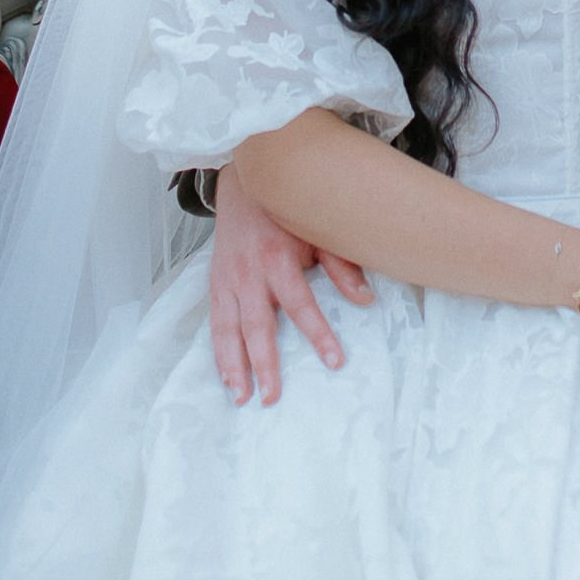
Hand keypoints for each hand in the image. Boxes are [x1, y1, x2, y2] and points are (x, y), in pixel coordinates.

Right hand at [208, 163, 372, 407]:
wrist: (243, 182)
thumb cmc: (286, 209)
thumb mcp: (318, 229)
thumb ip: (341, 265)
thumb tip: (365, 299)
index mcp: (277, 258)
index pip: (300, 304)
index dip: (318, 334)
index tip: (335, 361)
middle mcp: (248, 273)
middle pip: (257, 326)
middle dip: (264, 364)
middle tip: (272, 397)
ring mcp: (227, 280)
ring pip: (227, 330)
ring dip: (233, 366)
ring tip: (241, 397)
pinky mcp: (215, 283)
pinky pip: (214, 323)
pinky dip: (218, 351)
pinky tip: (226, 376)